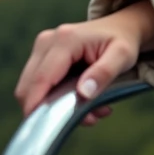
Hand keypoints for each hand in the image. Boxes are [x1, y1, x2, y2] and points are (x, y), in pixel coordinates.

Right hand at [13, 0, 153, 123]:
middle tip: (88, 119)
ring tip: (93, 109)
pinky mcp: (43, 55)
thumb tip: (83, 92)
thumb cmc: (124, 41)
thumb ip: (104, 73)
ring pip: (32, 88)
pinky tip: (85, 99)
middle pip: (29, 86)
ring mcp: (42, 47)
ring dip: (55, 105)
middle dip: (50, 109)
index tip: (43, 127)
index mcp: (65, 40)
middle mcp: (47, 41)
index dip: (38, 105)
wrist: (122, 27)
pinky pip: (40, 84)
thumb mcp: (123, 56)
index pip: (41, 79)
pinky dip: (56, 98)